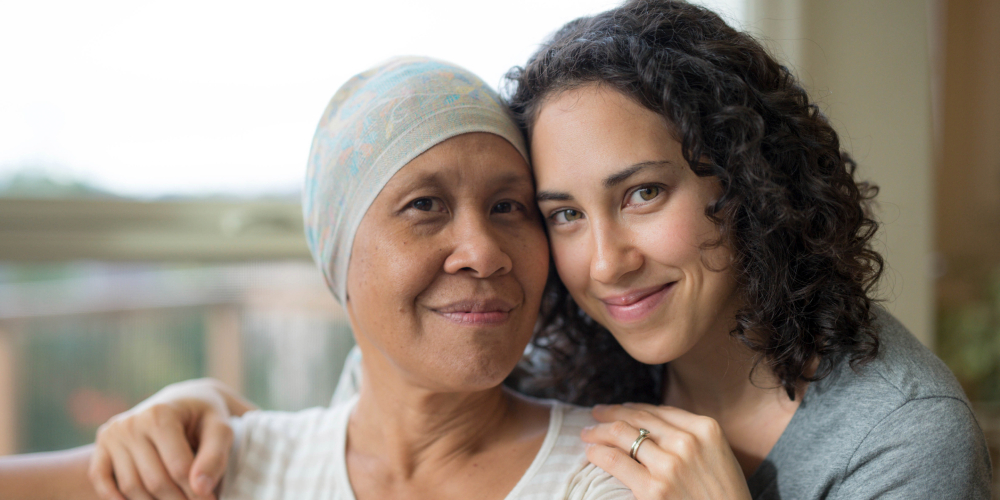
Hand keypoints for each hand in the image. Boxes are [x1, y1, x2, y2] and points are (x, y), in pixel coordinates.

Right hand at [88, 379, 249, 499]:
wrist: (184, 400)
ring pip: (130, 486)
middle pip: (154, 480)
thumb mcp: (220, 429)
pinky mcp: (101, 445)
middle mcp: (131, 423)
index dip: (196, 492)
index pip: (178, 468)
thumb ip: (215, 457)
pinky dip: (116, 498)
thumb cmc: (205, 417)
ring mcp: (113, 434)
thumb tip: (201, 489)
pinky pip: (101, 480)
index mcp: (160, 414)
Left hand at [582, 403, 750, 499]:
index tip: (618, 409)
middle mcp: (687, 442)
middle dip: (611, 413)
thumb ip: (692, 437)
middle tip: (595, 414)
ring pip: (621, 434)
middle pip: (637, 418)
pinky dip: (598, 453)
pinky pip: (615, 460)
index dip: (633, 408)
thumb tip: (652, 425)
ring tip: (587, 433)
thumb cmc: (723, 496)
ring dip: (598, 431)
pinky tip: (591, 452)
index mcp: (706, 429)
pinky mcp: (653, 489)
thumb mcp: (718, 456)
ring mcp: (669, 465)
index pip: (658, 411)